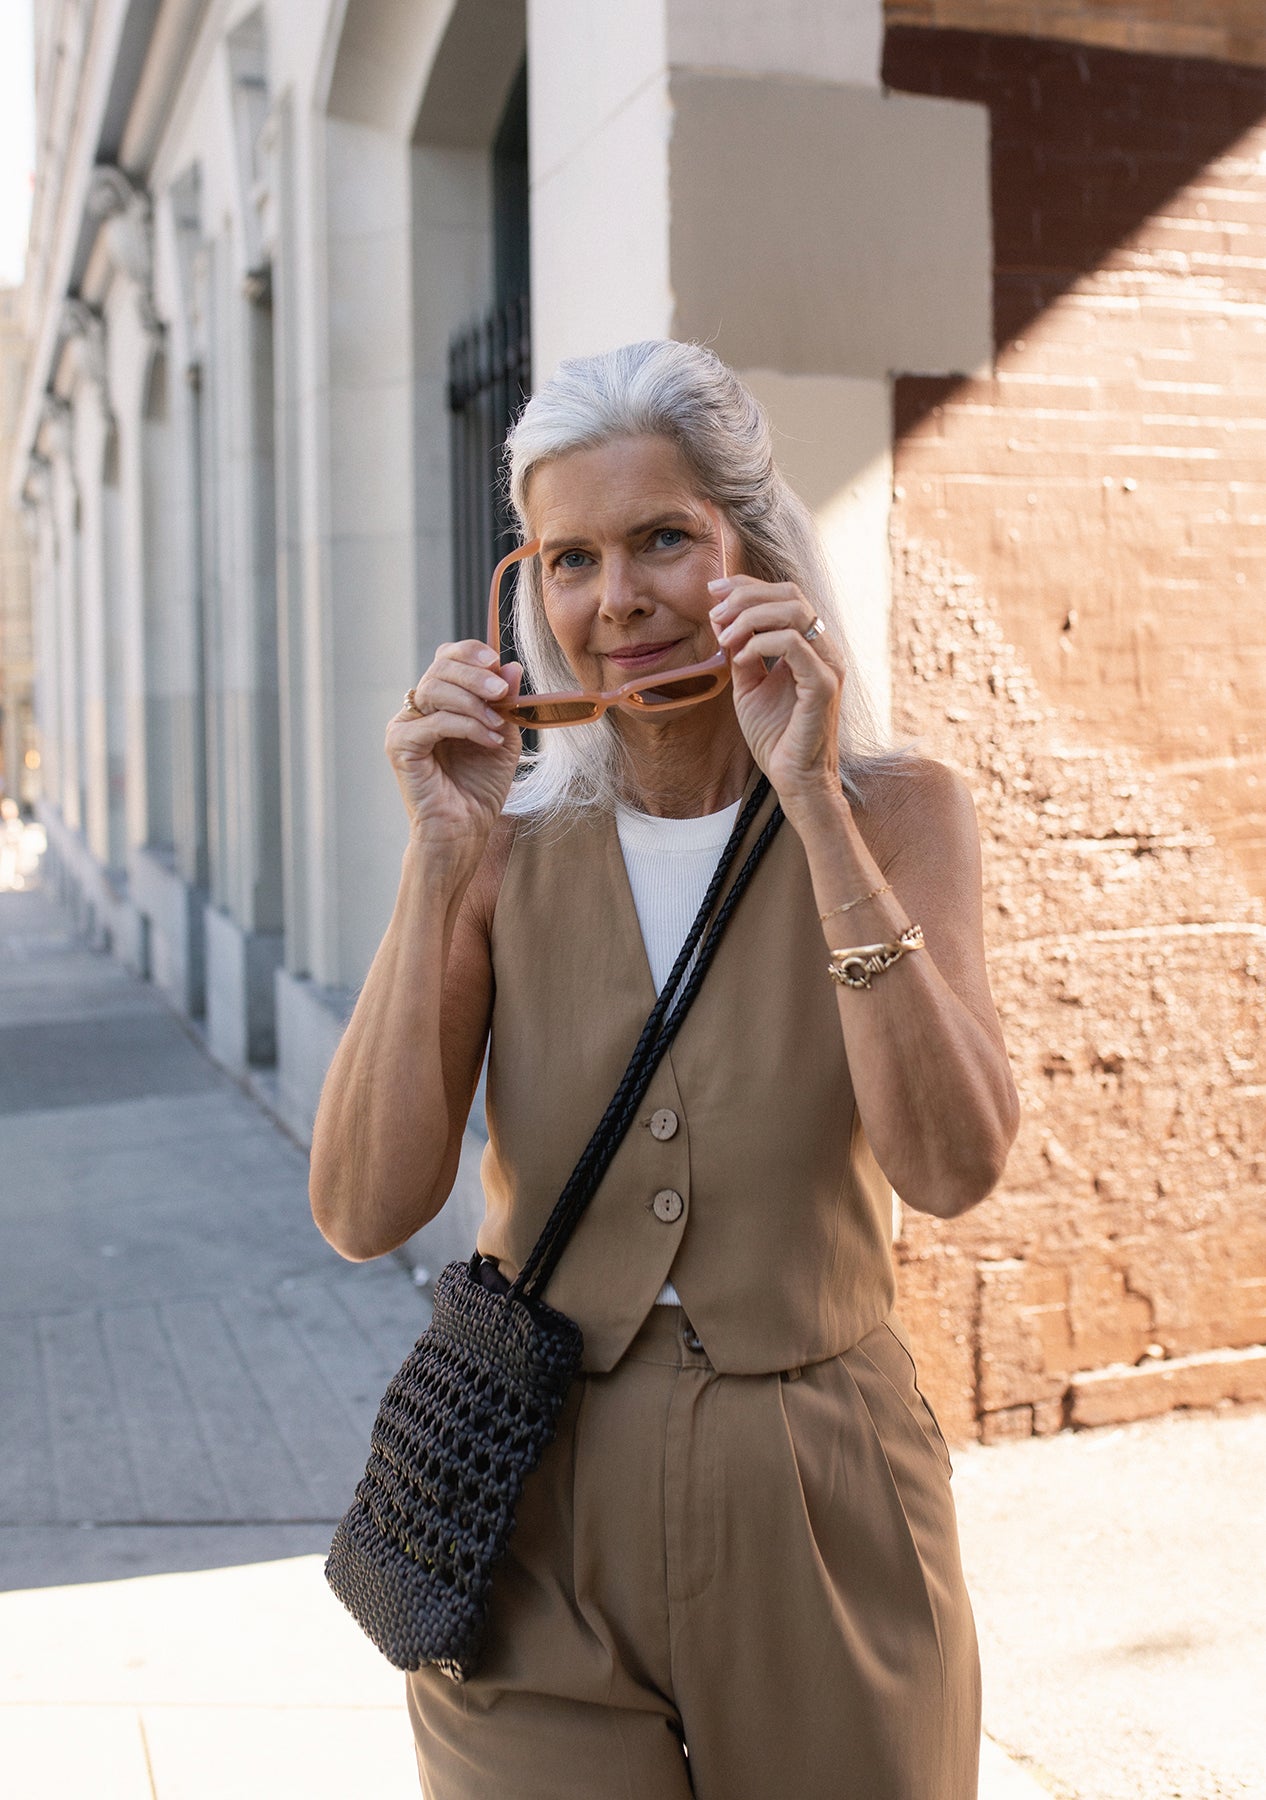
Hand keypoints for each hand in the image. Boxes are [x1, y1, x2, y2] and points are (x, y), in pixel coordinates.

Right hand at [386, 643, 523, 854]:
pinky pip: (433, 721)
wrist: (464, 831)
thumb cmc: (480, 788)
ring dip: (473, 702)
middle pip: (439, 668)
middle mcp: (417, 710)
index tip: (496, 661)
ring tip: (498, 724)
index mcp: (439, 703)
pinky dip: (466, 726)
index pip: (446, 659)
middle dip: (475, 675)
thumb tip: (511, 666)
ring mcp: (404, 726)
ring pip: (434, 689)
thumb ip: (505, 703)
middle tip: (501, 692)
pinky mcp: (399, 746)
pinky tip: (489, 740)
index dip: (469, 653)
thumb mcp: (503, 737)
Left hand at [708, 577, 845, 811]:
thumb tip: (723, 620)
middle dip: (745, 596)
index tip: (713, 591)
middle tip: (714, 616)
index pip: (785, 595)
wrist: (793, 779)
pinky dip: (760, 643)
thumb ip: (743, 652)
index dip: (748, 586)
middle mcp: (825, 650)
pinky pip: (794, 644)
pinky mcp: (823, 685)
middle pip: (791, 595)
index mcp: (811, 646)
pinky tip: (739, 659)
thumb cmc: (776, 737)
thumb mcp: (749, 685)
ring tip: (723, 637)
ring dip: (750, 617)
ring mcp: (828, 665)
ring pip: (794, 611)